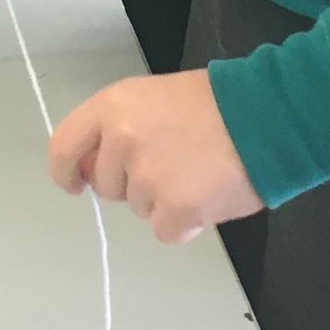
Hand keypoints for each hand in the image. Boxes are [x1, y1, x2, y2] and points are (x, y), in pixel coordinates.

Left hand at [48, 69, 263, 244]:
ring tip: (197, 171)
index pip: (64, 147)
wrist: (265, 116)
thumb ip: (117, 128)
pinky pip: (165, 231)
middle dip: (131, 184)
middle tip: (171, 163)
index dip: (66, 171)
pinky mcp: (175, 210)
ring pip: (139, 208)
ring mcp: (147, 178)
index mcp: (111, 107)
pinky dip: (185, 224)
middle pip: (106, 185)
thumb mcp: (152, 98)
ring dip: (163, 200)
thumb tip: (92, 170)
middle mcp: (121, 142)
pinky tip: (207, 196)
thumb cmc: (213, 103)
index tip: (76, 184)